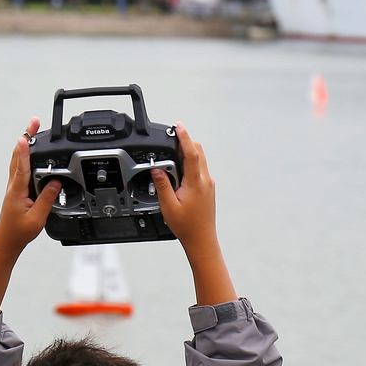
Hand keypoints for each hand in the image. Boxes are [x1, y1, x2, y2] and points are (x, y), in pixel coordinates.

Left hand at [0, 118, 60, 318]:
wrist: (6, 242)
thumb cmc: (19, 233)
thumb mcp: (37, 218)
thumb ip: (47, 199)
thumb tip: (56, 183)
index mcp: (17, 192)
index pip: (21, 167)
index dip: (24, 151)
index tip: (25, 136)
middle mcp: (13, 186)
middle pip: (18, 156)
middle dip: (26, 137)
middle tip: (34, 122)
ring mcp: (13, 186)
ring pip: (18, 160)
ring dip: (25, 144)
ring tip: (33, 130)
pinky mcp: (16, 189)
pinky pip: (20, 168)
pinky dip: (25, 155)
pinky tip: (30, 151)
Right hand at [152, 123, 236, 305]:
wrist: (202, 239)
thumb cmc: (187, 226)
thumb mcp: (168, 206)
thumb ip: (162, 185)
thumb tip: (157, 169)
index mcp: (196, 183)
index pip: (191, 153)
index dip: (184, 137)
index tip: (179, 126)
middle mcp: (205, 180)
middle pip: (198, 152)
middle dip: (186, 142)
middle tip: (172, 137)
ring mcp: (208, 184)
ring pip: (199, 160)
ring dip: (188, 153)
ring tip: (172, 155)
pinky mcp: (208, 188)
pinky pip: (199, 169)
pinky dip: (190, 164)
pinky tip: (179, 171)